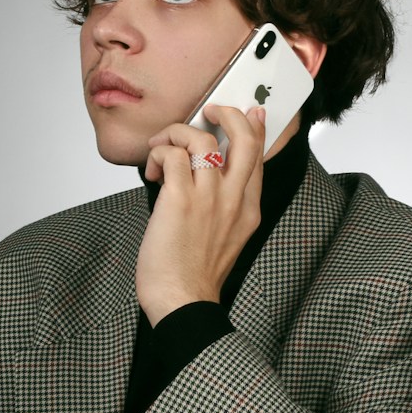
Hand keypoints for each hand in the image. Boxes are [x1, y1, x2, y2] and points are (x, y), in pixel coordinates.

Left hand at [136, 103, 265, 326]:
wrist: (184, 301)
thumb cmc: (195, 275)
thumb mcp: (226, 238)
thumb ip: (226, 208)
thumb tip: (206, 180)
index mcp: (248, 208)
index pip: (258, 156)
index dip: (254, 128)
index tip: (249, 112)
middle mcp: (234, 199)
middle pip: (245, 137)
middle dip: (228, 112)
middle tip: (208, 111)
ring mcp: (209, 198)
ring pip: (202, 138)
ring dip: (177, 133)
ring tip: (162, 147)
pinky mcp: (180, 200)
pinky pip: (172, 155)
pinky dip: (159, 153)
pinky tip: (152, 170)